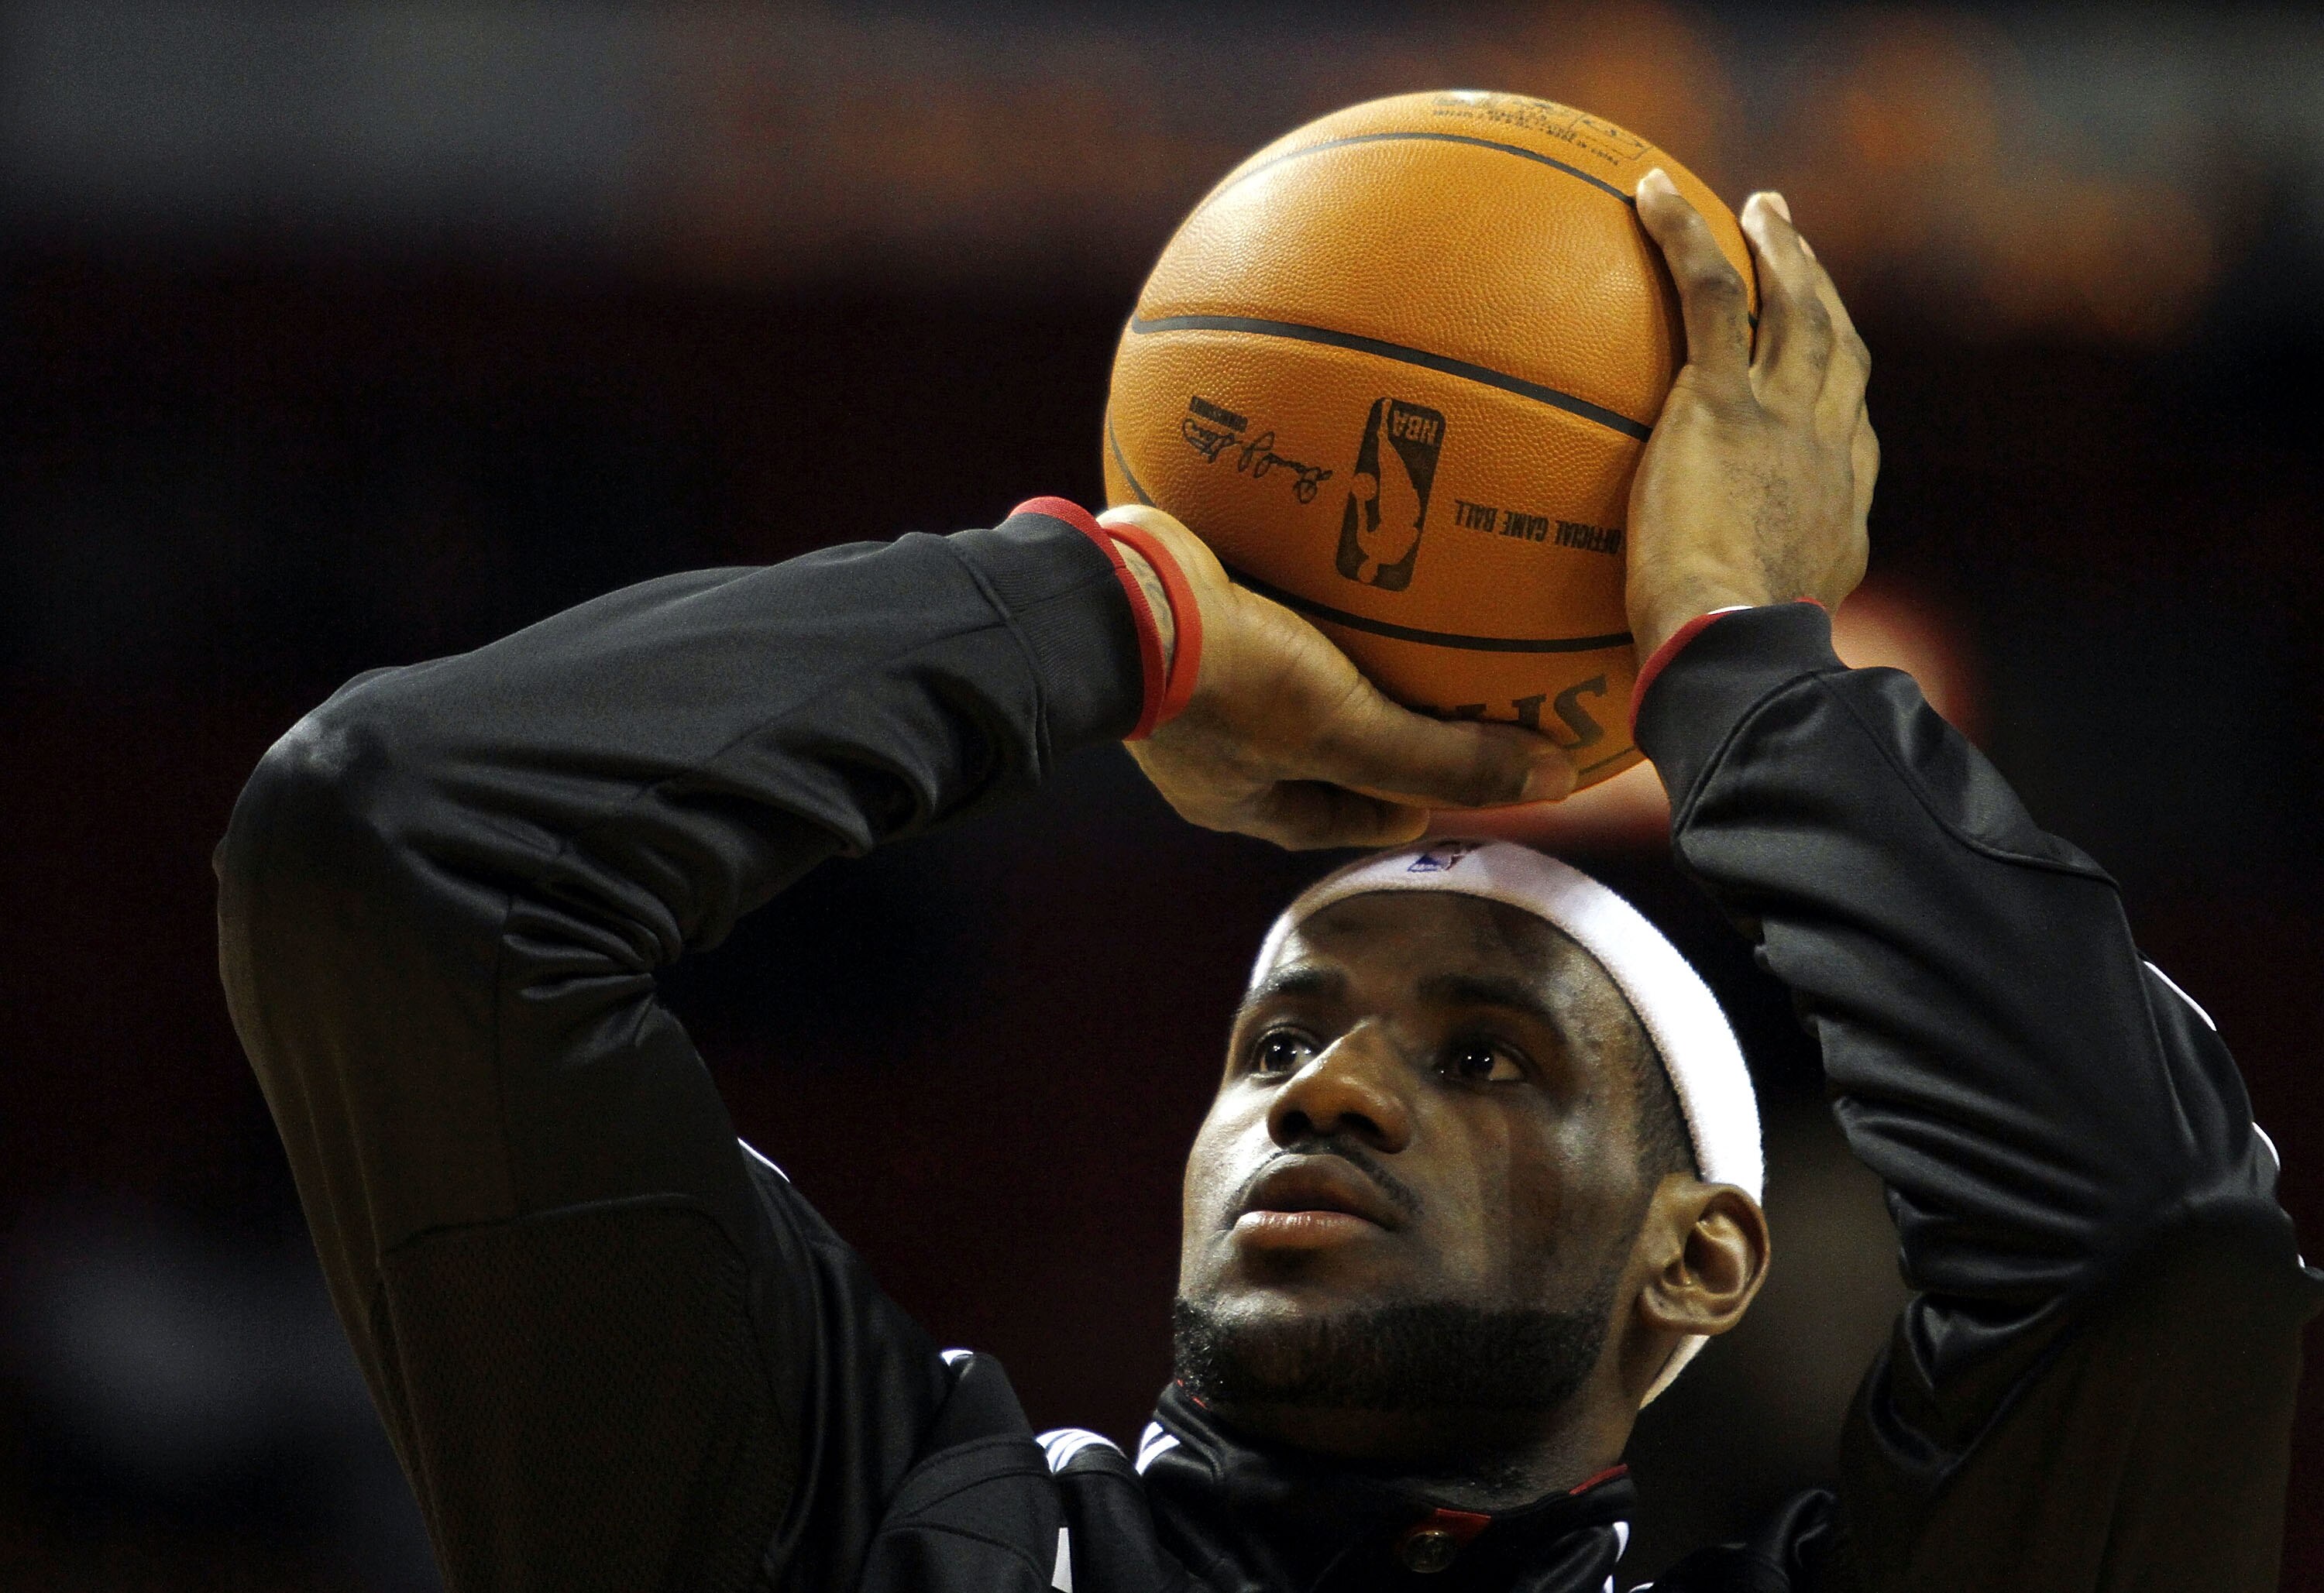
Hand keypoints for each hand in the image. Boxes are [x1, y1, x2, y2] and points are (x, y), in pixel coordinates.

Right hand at [1103, 505, 1574, 849]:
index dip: (1400, 807)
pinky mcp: (1179, 603)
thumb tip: (1553, 785)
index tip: (1448, 792)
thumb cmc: (1219, 679)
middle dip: (1368, 727)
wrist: (1104, 594)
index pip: (1337, 816)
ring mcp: (1186, 673)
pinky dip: (1302, 580)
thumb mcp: (1341, 728)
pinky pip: (1258, 595)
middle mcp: (1207, 743)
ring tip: (1392, 624)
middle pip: (1309, 744)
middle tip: (1431, 707)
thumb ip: (1441, 760)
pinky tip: (1341, 539)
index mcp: (1234, 797)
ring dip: (1334, 652)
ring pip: (1282, 670)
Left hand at [1626, 172, 1877, 659]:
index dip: (1839, 394)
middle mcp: (1825, 451)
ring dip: (1780, 252)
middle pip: (1837, 351)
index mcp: (1837, 509)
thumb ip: (1738, 628)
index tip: (1823, 375)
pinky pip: (1712, 295)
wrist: (1735, 649)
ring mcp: (1782, 419)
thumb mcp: (1758, 650)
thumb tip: (1699, 660)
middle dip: (1825, 296)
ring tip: (1758, 210)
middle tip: (1799, 254)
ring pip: (1796, 309)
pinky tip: (1652, 193)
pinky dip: (1687, 238)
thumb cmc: (1732, 670)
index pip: (1848, 432)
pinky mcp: (1723, 402)